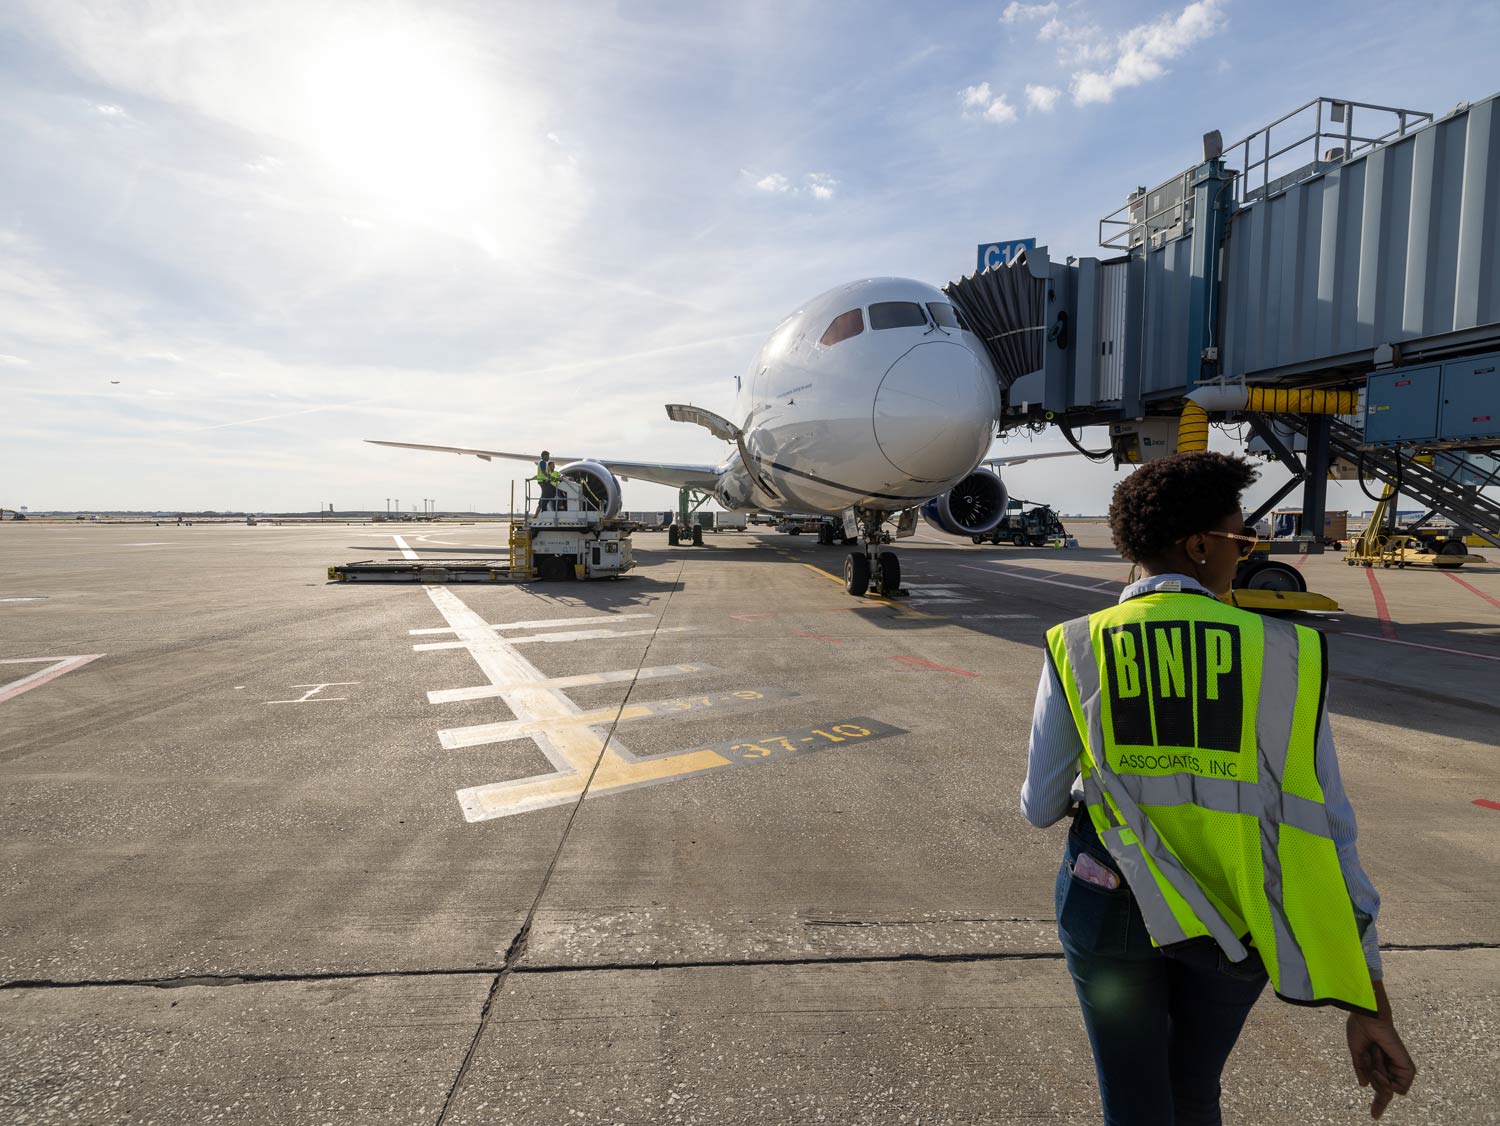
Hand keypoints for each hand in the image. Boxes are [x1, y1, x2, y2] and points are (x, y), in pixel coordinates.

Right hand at [1346, 982, 1415, 1119]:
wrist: (1368, 1018)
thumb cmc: (1360, 1030)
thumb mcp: (1357, 1054)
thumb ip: (1362, 1070)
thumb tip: (1365, 1086)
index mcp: (1379, 1064)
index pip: (1381, 1089)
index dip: (1378, 1103)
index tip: (1373, 1116)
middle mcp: (1391, 1068)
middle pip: (1385, 1091)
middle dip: (1376, 1081)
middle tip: (1372, 1061)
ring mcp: (1400, 1068)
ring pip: (1390, 1090)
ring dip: (1379, 1078)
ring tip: (1375, 1057)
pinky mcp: (1407, 1068)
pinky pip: (1399, 1087)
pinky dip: (1387, 1079)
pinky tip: (1381, 1067)